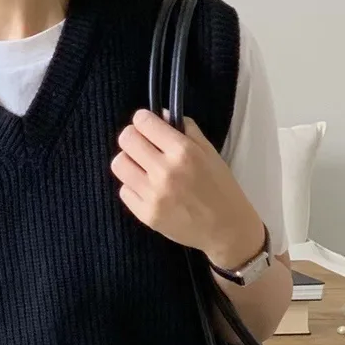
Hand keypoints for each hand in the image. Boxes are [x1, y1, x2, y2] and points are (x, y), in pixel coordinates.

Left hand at [111, 109, 266, 270]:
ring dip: (129, 161)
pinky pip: (124, 191)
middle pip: (126, 139)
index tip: (148, 126)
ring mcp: (153, 195)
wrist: (225, 229)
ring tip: (142, 168)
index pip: (142, 121)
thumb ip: (185, 129)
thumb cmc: (220, 187)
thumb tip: (159, 115)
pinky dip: (133, 187)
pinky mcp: (147, 215)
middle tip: (143, 146)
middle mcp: (165, 171)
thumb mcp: (209, 151)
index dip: (143, 120)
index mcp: (183, 151)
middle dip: (133, 137)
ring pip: (119, 164)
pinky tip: (147, 189)